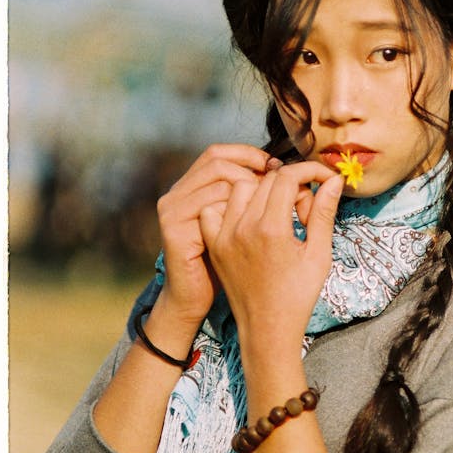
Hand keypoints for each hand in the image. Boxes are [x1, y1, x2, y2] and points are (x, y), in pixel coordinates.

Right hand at [154, 143, 275, 327]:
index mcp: (191, 188)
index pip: (218, 153)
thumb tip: (277, 171)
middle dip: (252, 167)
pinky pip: (210, 205)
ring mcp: (173, 210)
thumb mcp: (236, 225)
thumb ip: (247, 197)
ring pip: (218, 179)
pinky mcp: (174, 229)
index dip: (249, 155)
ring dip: (250, 187)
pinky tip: (255, 223)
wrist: (194, 299)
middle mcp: (178, 193)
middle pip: (217, 159)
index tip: (278, 167)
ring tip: (272, 205)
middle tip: (279, 182)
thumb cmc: (222, 265)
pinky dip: (237, 209)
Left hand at [199, 162, 343, 366]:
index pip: (288, 177)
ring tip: (280, 213)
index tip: (323, 180)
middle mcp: (243, 228)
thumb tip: (333, 181)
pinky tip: (250, 220)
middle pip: (266, 180)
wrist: (267, 329)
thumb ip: (323, 214)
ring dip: (263, 191)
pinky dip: (232, 206)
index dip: (309, 172)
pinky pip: (216, 209)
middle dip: (292, 184)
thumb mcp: (319, 255)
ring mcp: (224, 236)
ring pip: (241, 188)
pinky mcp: (214, 244)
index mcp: (271, 229)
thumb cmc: (299, 296)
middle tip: (306, 209)